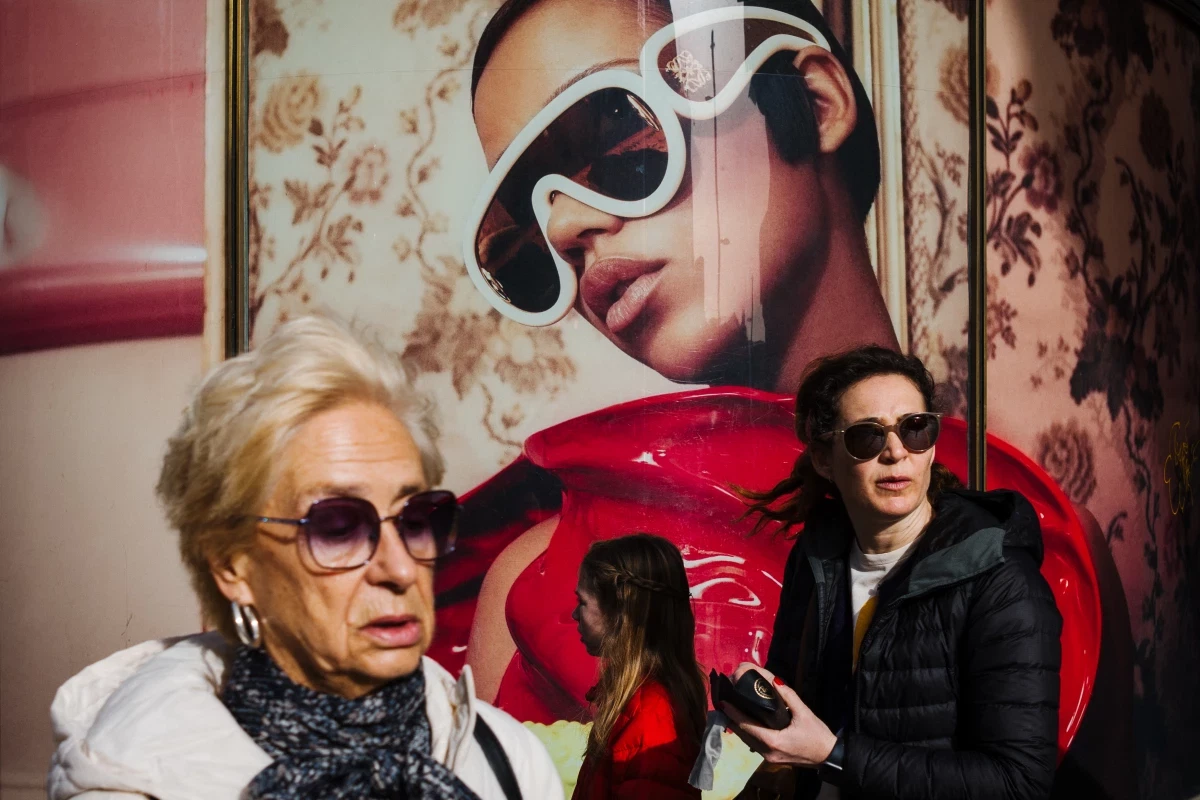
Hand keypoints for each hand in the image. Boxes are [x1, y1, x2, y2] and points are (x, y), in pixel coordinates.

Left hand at [722, 663, 837, 767]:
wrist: (829, 757)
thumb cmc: (818, 735)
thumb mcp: (804, 713)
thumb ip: (788, 696)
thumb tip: (773, 680)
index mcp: (773, 741)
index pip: (746, 725)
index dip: (733, 713)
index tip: (723, 701)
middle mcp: (767, 752)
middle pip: (743, 734)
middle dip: (732, 718)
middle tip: (725, 702)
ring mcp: (768, 758)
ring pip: (747, 741)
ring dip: (739, 726)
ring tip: (731, 709)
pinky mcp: (772, 758)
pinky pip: (754, 744)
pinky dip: (748, 733)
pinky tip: (745, 722)